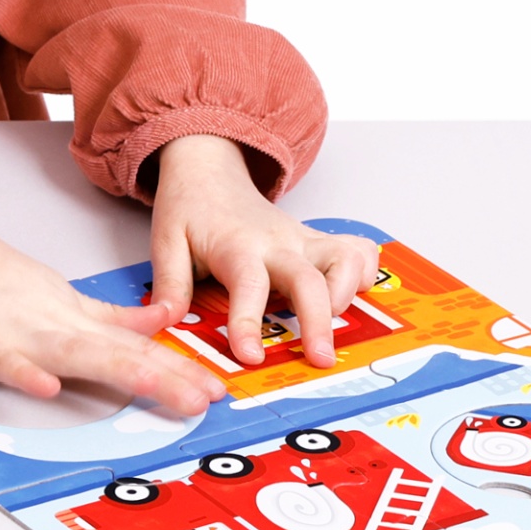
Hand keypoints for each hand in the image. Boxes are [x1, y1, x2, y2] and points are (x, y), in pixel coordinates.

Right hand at [0, 195, 224, 416]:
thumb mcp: (67, 299)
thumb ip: (114, 317)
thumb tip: (163, 321)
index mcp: (78, 321)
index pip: (135, 347)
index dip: (176, 368)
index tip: (215, 387)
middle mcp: (58, 328)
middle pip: (118, 354)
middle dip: (164, 377)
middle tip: (205, 397)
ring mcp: (21, 336)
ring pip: (75, 356)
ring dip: (117, 371)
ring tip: (156, 385)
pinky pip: (6, 363)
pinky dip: (26, 374)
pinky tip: (47, 388)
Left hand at [150, 134, 380, 367]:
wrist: (209, 170)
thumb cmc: (190, 208)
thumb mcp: (166, 241)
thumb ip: (169, 284)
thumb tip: (166, 323)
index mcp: (237, 245)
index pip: (249, 284)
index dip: (250, 322)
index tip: (250, 356)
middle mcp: (277, 242)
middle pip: (310, 278)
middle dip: (318, 322)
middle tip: (319, 359)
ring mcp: (303, 239)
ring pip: (346, 260)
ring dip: (347, 294)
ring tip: (330, 324)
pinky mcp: (317, 241)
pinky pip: (359, 251)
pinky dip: (364, 275)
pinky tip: (349, 297)